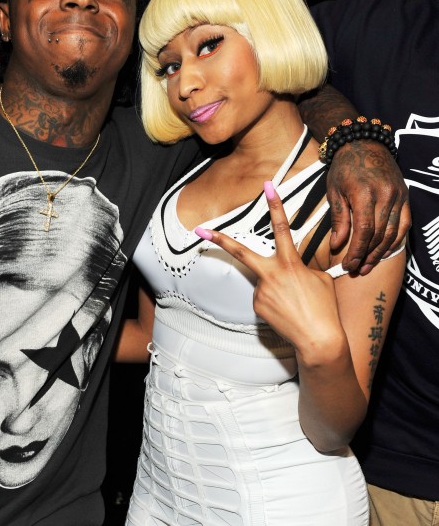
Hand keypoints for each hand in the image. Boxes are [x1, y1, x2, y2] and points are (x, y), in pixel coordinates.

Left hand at [196, 182, 345, 360]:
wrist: (318, 339)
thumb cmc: (323, 308)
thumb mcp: (319, 278)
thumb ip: (303, 267)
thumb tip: (291, 268)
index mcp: (290, 263)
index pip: (281, 228)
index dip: (275, 205)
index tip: (268, 187)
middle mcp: (271, 275)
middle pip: (241, 252)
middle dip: (219, 240)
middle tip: (201, 231)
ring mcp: (261, 291)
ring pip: (262, 280)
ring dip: (275, 286)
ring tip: (294, 302)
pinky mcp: (257, 306)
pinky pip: (263, 296)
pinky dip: (273, 300)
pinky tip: (286, 310)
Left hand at [327, 140, 409, 274]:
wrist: (365, 143)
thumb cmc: (345, 168)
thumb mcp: (334, 191)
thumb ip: (339, 219)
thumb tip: (337, 246)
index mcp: (365, 193)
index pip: (364, 230)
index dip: (357, 251)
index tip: (348, 265)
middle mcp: (386, 194)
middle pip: (379, 234)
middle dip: (367, 255)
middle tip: (356, 270)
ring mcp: (399, 195)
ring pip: (393, 232)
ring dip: (381, 253)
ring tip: (368, 266)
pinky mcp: (405, 196)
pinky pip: (404, 224)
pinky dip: (395, 241)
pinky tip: (384, 252)